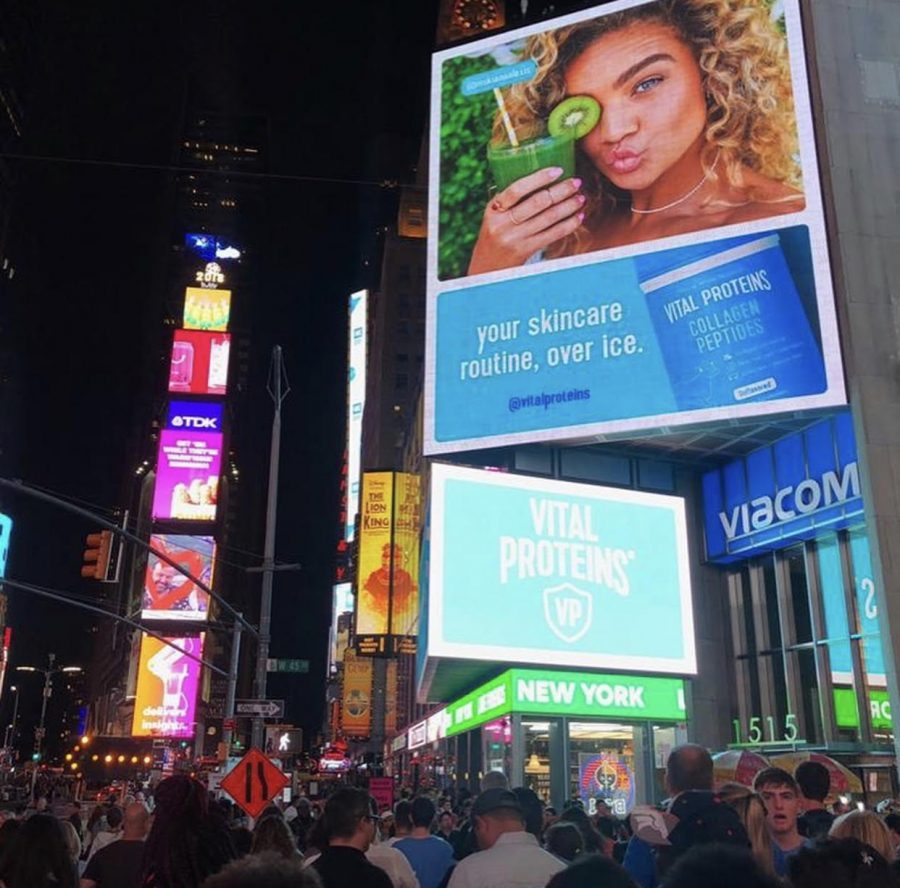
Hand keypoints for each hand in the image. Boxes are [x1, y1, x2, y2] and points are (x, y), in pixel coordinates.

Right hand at [467, 166, 584, 275]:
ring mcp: (515, 238)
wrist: (487, 268)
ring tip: (581, 198)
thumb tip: (540, 177)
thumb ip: (509, 200)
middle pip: (538, 202)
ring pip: (549, 218)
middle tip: (576, 182)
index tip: (559, 170)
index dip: (540, 178)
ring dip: (569, 206)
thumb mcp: (494, 216)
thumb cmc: (495, 235)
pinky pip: (552, 234)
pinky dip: (568, 225)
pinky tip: (578, 217)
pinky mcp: (526, 250)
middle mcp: (503, 224)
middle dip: (561, 190)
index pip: (517, 189)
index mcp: (494, 209)